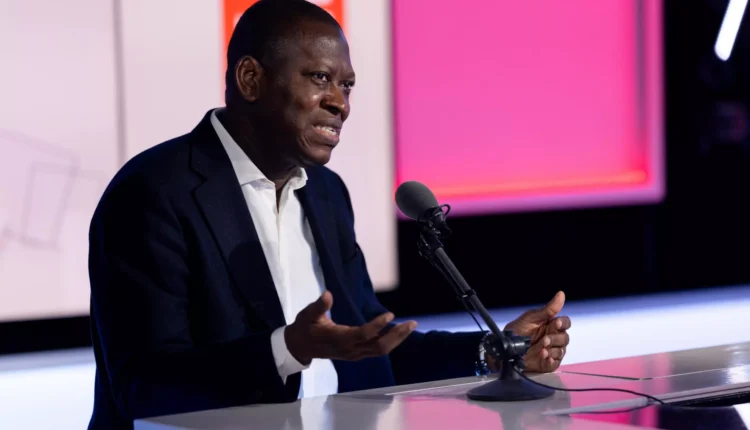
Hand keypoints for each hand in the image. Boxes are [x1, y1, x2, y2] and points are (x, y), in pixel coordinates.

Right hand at [285, 291, 417, 363]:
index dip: (377, 326)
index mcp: (338, 339)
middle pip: (378, 347)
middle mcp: (349, 350)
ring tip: (410, 326)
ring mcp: (354, 354)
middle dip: (396, 336)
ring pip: (380, 350)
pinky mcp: (356, 355)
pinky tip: (398, 332)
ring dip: (397, 339)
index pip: (363, 335)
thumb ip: (318, 306)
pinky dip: (390, 342)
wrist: (299, 348)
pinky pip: (377, 350)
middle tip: (412, 323)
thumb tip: (328, 294)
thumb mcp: (307, 315)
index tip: (390, 314)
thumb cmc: (304, 328)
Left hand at [489, 291, 570, 372]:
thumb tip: (561, 294)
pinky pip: (555, 363)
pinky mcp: (547, 363)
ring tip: (542, 349)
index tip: (556, 323)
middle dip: (556, 338)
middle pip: (565, 337)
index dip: (563, 323)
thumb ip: (547, 309)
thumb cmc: (517, 330)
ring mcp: (551, 351)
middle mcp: (553, 338)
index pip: (565, 323)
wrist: (504, 348)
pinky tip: (544, 356)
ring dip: (553, 349)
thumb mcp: (530, 318)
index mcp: (551, 325)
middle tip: (545, 339)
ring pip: (561, 350)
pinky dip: (551, 360)